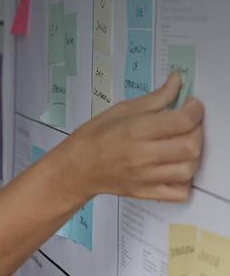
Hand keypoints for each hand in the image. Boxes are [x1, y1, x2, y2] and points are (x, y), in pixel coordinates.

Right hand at [67, 71, 203, 202]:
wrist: (78, 165)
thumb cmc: (95, 135)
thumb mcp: (122, 109)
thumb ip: (155, 98)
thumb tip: (176, 83)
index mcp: (136, 130)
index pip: (181, 121)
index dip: (195, 110)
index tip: (193, 104)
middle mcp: (143, 155)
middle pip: (190, 146)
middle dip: (197, 130)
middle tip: (190, 121)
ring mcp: (147, 177)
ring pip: (189, 169)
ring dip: (193, 154)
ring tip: (183, 142)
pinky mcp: (148, 193)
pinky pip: (180, 192)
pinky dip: (186, 179)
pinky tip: (177, 165)